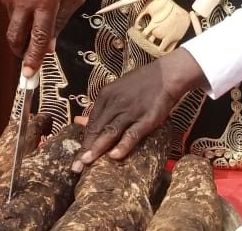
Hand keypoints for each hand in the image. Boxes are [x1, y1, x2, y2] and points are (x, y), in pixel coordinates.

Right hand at [1, 0, 85, 76]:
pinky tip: (32, 4)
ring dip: (25, 32)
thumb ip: (62, 22)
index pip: (38, 36)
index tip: (29, 75)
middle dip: (23, 52)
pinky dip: (21, 17)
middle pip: (17, 38)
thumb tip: (49, 47)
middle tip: (31, 59)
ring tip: (39, 17)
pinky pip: (12, 14)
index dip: (34, 58)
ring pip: (14, 27)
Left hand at [71, 49, 206, 171]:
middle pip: (97, 129)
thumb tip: (78, 122)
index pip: (91, 123)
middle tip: (76, 167)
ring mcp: (130, 111)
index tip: (77, 157)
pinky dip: (123, 145)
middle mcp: (115, 104)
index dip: (84, 141)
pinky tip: (114, 156)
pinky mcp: (146, 119)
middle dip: (86, 149)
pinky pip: (132, 134)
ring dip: (97, 149)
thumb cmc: (140, 84)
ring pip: (110, 132)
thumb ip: (100, 108)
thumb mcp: (115, 90)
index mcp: (105, 96)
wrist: (166, 75)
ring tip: (86, 163)